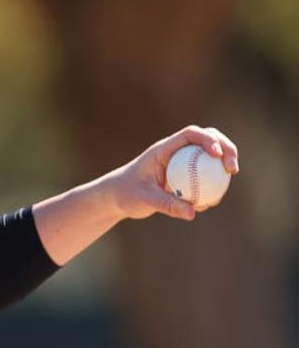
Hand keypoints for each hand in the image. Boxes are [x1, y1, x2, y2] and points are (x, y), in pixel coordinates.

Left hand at [105, 125, 239, 221]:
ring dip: (223, 166)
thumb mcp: (144, 199)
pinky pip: (204, 176)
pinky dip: (212, 185)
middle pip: (207, 139)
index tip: (217, 155)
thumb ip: (167, 204)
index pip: (190, 134)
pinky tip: (212, 202)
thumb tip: (193, 212)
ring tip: (226, 184)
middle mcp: (175, 151)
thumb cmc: (126, 194)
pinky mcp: (184, 175)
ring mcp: (181, 162)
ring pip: (209, 157)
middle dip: (226, 148)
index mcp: (163, 149)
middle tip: (232, 169)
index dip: (208, 140)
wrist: (116, 198)